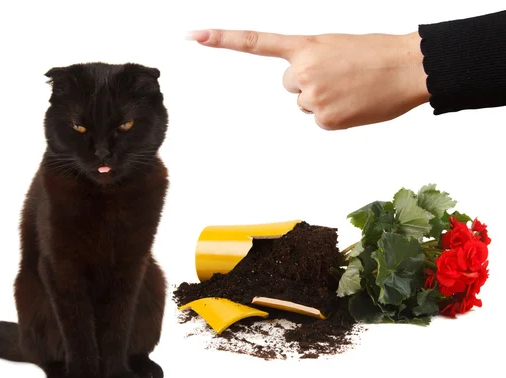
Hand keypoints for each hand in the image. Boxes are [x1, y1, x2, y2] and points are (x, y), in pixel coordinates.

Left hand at [189, 29, 429, 129]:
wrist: (409, 68)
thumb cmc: (376, 54)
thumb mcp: (335, 46)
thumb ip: (309, 61)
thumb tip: (300, 89)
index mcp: (304, 46)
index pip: (255, 42)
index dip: (222, 39)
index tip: (192, 34)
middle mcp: (301, 72)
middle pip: (289, 86)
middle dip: (309, 82)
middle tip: (339, 75)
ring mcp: (312, 97)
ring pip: (304, 104)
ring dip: (323, 98)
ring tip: (350, 87)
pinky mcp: (324, 120)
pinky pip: (318, 119)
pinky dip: (334, 115)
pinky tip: (353, 103)